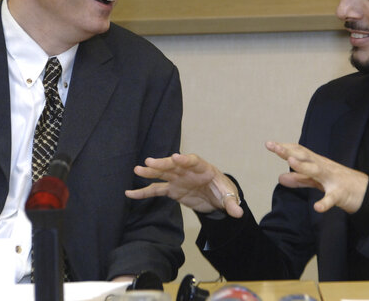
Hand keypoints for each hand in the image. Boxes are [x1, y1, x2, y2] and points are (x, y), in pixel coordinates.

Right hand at [125, 153, 243, 217]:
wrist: (216, 197)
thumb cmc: (223, 191)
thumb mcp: (229, 196)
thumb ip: (231, 203)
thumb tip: (239, 212)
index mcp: (203, 168)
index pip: (193, 161)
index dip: (185, 160)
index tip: (176, 157)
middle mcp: (187, 170)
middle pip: (173, 165)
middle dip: (162, 163)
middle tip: (149, 162)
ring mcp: (178, 179)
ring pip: (162, 174)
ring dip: (150, 172)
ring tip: (137, 170)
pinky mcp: (172, 190)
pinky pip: (156, 190)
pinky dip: (143, 192)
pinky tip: (130, 193)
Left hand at [265, 141, 367, 213]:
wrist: (367, 192)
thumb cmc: (339, 184)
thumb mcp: (317, 181)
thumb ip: (299, 179)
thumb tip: (280, 177)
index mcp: (317, 163)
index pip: (299, 152)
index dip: (285, 148)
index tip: (269, 144)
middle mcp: (324, 167)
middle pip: (305, 156)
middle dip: (288, 151)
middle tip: (272, 146)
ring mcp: (333, 179)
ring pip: (317, 171)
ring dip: (304, 167)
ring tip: (290, 162)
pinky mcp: (341, 194)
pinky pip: (332, 198)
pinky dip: (325, 203)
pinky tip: (317, 208)